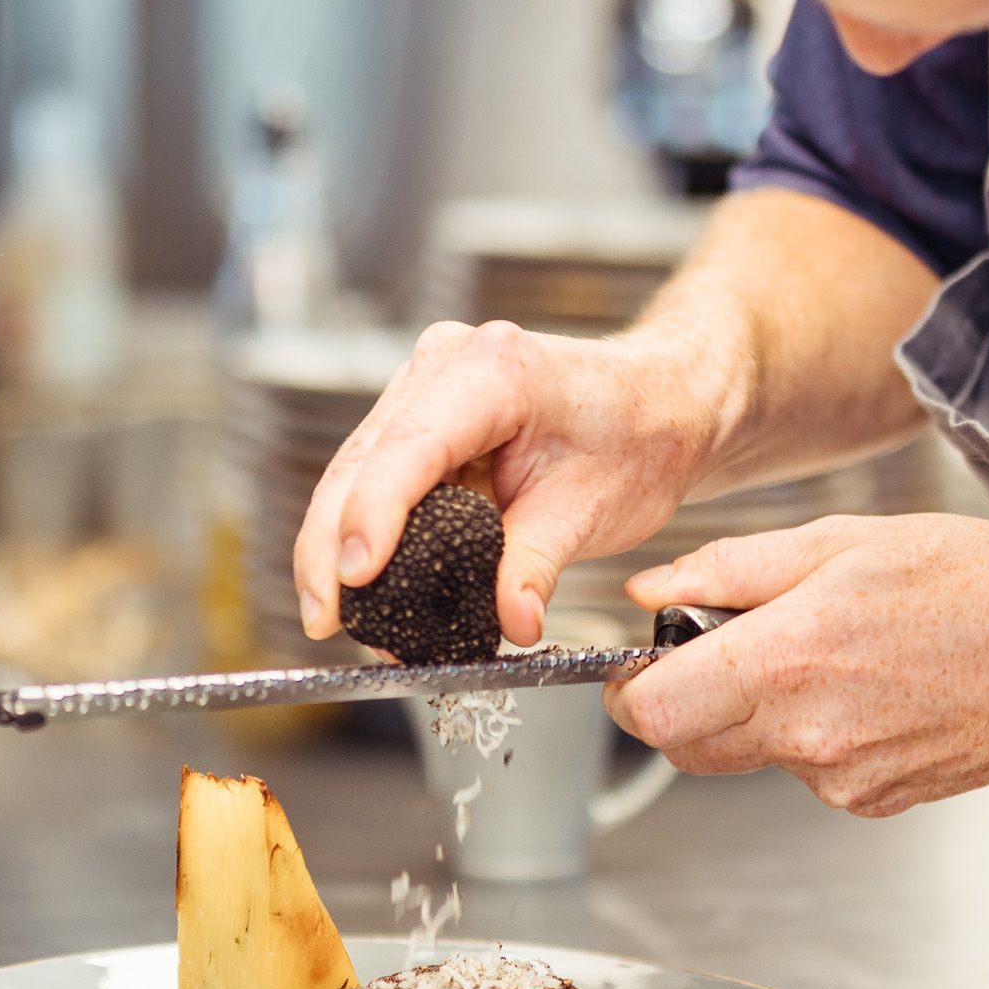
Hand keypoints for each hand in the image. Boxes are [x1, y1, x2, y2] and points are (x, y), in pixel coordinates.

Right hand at [293, 321, 738, 646]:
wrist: (661, 404)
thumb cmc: (638, 437)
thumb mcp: (593, 510)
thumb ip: (539, 566)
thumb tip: (510, 624)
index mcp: (496, 372)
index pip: (411, 447)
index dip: (372, 515)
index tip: (354, 577)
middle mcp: (447, 364)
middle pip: (363, 460)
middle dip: (332, 546)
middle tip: (326, 622)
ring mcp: (427, 384)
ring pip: (356, 469)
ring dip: (337, 544)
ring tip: (336, 619)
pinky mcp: (422, 414)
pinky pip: (377, 474)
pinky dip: (366, 529)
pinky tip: (361, 586)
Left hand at [602, 514, 988, 816]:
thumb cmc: (974, 584)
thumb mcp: (844, 541)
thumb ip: (732, 569)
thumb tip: (650, 591)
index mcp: (789, 658)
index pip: (651, 710)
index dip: (628, 687)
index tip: (640, 662)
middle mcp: (807, 732)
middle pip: (685, 745)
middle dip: (684, 701)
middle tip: (729, 648)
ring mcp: (840, 778)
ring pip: (749, 755)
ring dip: (760, 712)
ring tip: (834, 654)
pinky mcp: (871, 801)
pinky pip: (807, 770)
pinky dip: (816, 733)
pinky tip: (872, 688)